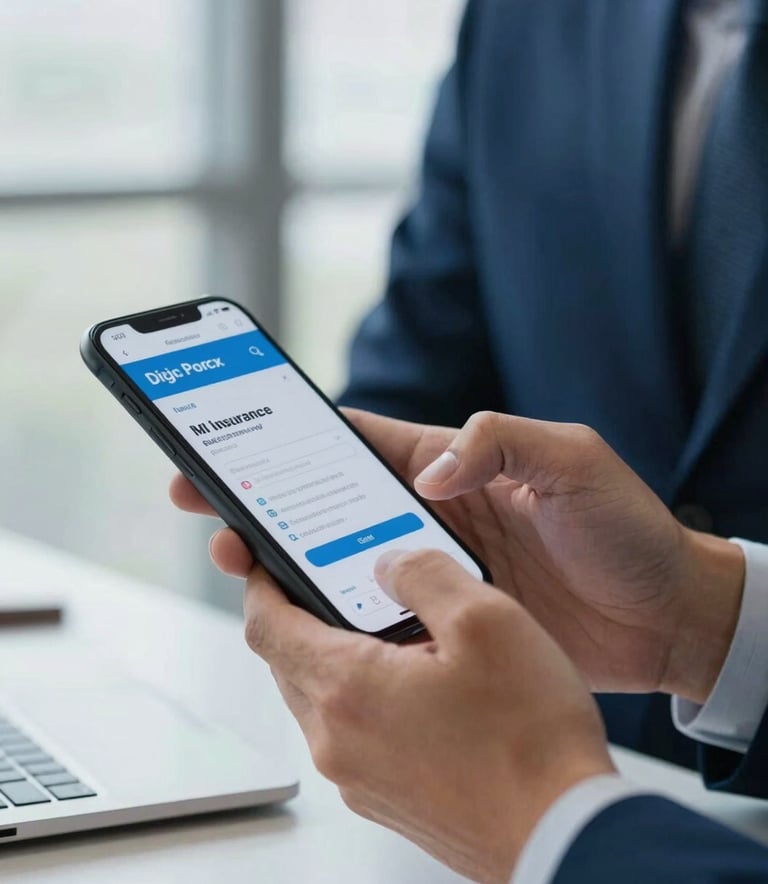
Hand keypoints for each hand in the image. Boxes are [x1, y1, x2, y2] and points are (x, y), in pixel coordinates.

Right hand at [170, 409, 744, 702]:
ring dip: (288, 562)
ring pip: (341, 561)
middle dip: (264, 501)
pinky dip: (336, 618)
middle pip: (328, 502)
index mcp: (451, 464)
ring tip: (238, 565)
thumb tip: (432, 473)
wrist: (664, 616)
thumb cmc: (627, 529)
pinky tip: (301, 624)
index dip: (291, 439)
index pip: (355, 441)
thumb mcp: (573, 460)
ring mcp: (434, 569)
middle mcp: (430, 514)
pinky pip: (376, 615)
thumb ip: (501, 442)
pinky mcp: (446, 619)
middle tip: (208, 509)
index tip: (234, 440)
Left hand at [241, 549, 613, 882]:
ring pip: (321, 698)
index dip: (259, 582)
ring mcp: (360, 778)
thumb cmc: (531, 741)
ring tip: (395, 631)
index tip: (262, 559)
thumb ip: (424, 574)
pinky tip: (420, 684)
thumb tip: (389, 563)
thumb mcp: (486, 620)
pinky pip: (352, 733)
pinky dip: (365, 697)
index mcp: (348, 689)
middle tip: (336, 583)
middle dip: (303, 616)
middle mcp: (339, 741)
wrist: (566, 835)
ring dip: (338, 657)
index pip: (266, 625)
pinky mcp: (386, 798)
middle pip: (289, 662)